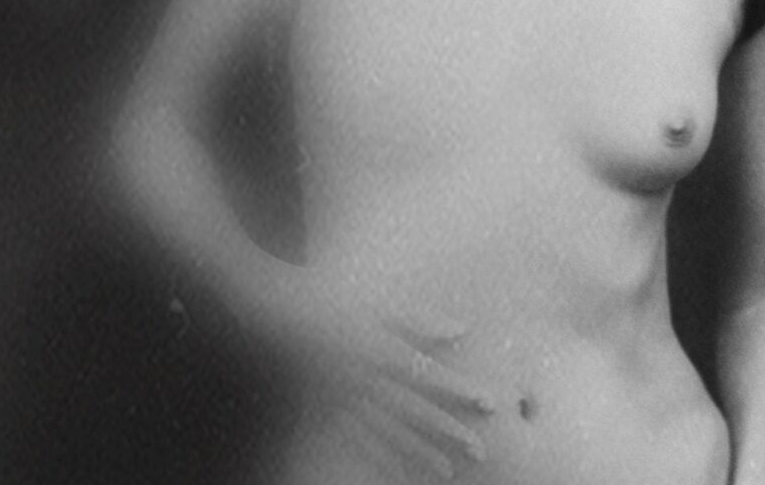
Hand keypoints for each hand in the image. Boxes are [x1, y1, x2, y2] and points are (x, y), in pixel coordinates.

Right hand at [289, 293, 505, 481]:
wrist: (274, 311)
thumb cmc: (329, 297)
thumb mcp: (377, 304)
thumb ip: (420, 321)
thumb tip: (462, 330)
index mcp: (380, 348)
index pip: (430, 375)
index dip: (461, 391)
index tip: (490, 405)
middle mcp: (365, 378)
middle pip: (414, 411)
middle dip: (449, 431)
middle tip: (480, 451)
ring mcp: (344, 397)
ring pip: (388, 432)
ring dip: (420, 453)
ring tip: (447, 472)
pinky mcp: (327, 409)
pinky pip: (357, 439)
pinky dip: (381, 457)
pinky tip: (399, 472)